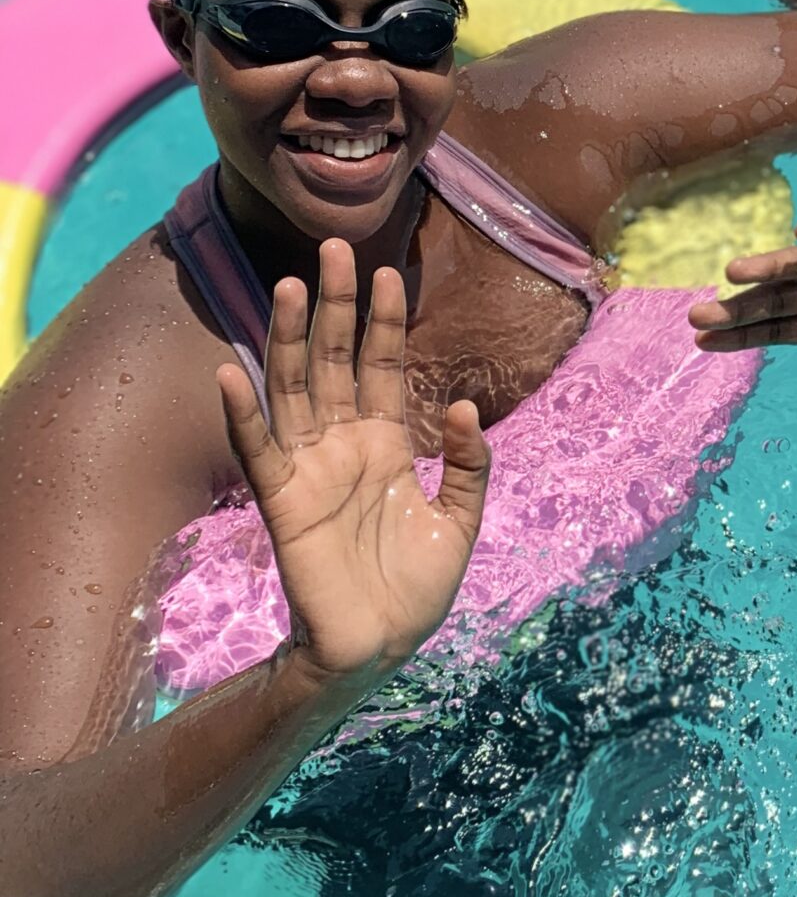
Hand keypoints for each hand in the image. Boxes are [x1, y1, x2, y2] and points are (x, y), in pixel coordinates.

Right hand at [218, 240, 490, 685]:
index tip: (387, 271)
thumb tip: (461, 405)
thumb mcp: (460, 520)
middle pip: (335, 362)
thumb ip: (467, 465)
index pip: (382, 367)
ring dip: (291, 340)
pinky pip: (258, 450)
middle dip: (336, 308)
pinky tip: (230, 372)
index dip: (384, 322)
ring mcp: (311, 469)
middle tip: (336, 249)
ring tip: (291, 287)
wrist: (380, 647)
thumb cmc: (416, 588)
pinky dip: (242, 414)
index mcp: (387, 444)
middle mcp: (344, 445)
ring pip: (296, 390)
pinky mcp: (283, 502)